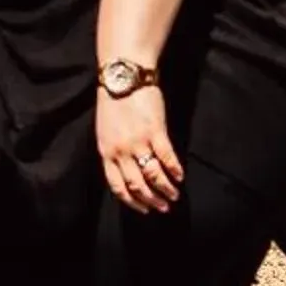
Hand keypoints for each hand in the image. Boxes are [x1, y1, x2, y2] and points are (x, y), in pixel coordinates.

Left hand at [98, 84, 183, 214]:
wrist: (123, 77)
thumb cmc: (113, 102)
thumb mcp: (105, 130)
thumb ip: (114, 150)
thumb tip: (126, 170)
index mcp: (106, 151)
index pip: (117, 185)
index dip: (132, 201)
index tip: (144, 209)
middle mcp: (120, 150)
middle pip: (137, 184)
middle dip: (151, 200)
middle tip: (164, 207)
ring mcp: (138, 142)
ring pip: (153, 175)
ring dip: (166, 189)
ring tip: (174, 195)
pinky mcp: (155, 131)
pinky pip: (167, 158)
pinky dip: (175, 170)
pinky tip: (180, 177)